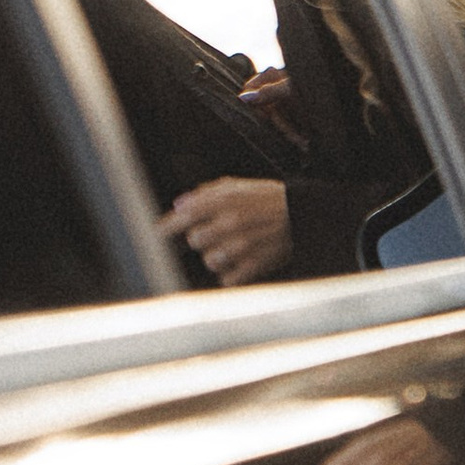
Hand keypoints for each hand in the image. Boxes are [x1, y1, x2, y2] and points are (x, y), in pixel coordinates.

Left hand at [166, 176, 293, 282]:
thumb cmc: (271, 200)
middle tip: (219, 234)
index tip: (157, 234)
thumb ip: (208, 192)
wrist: (306, 215)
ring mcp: (242, 246)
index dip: (168, 226)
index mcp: (225, 200)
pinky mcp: (254, 265)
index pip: (184, 215)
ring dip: (218, 257)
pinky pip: (228, 279)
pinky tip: (243, 263)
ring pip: (210, 261)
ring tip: (233, 250)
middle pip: (195, 240)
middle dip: (203, 239)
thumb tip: (179, 205)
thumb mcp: (241, 186)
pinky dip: (232, 274)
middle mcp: (230, 222)